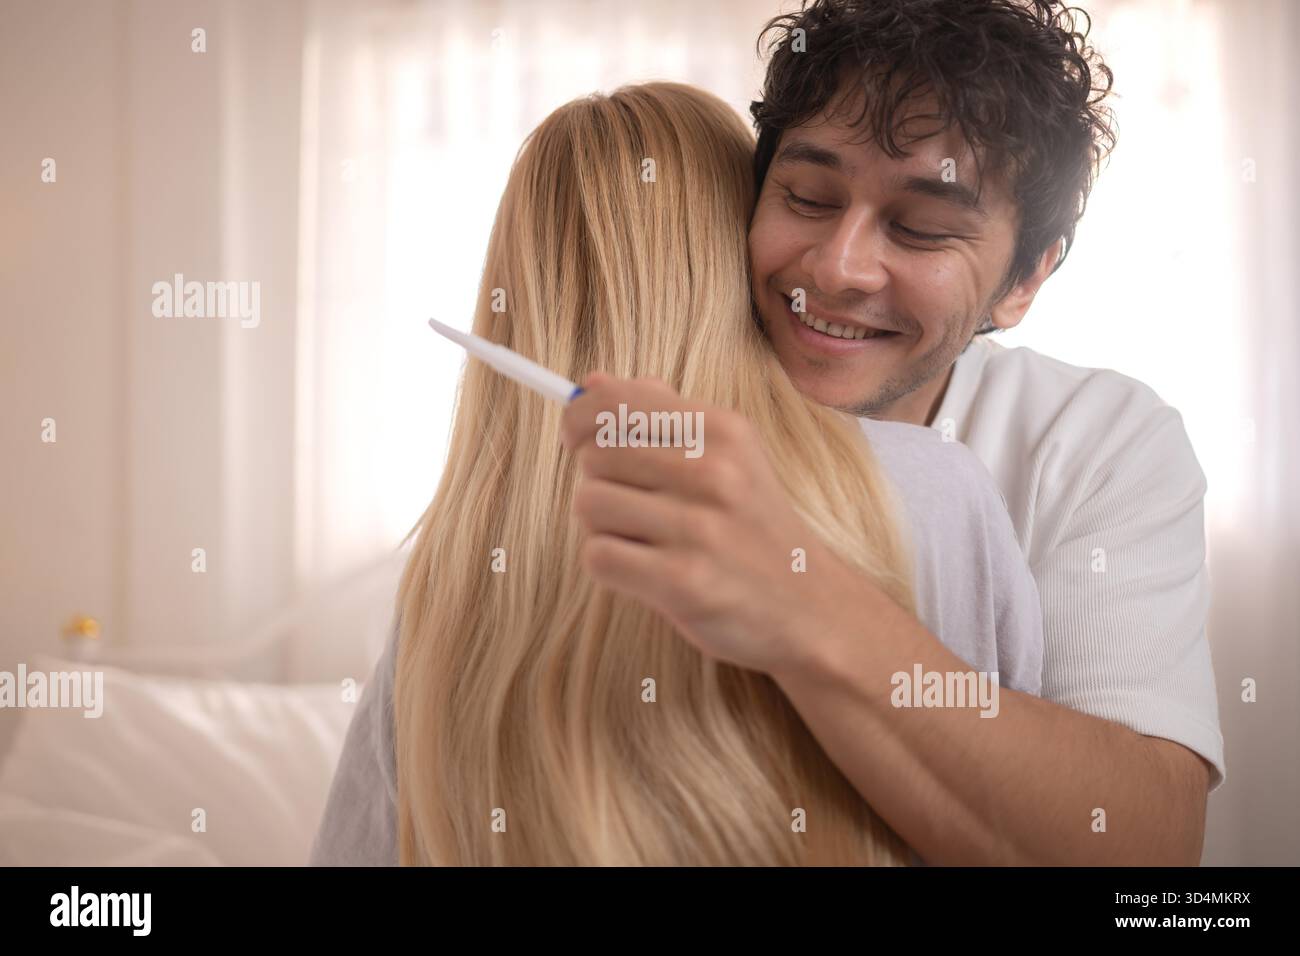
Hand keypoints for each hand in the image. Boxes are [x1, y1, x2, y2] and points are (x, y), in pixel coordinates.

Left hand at [559, 372, 858, 675]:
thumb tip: (593, 383)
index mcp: (721, 429)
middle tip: (630, 503)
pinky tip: (642, 568)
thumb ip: (662, 415)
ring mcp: (698, 528)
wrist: (808, 602)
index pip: (613, 401)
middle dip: (598, 480)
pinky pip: (598, 556)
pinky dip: (608, 564)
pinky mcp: (682, 582)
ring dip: (601, 525)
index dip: (579, 419)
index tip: (578, 439)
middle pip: (594, 454)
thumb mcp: (729, 453)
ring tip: (641, 538)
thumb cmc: (752, 524)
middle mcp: (712, 472)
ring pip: (588, 504)